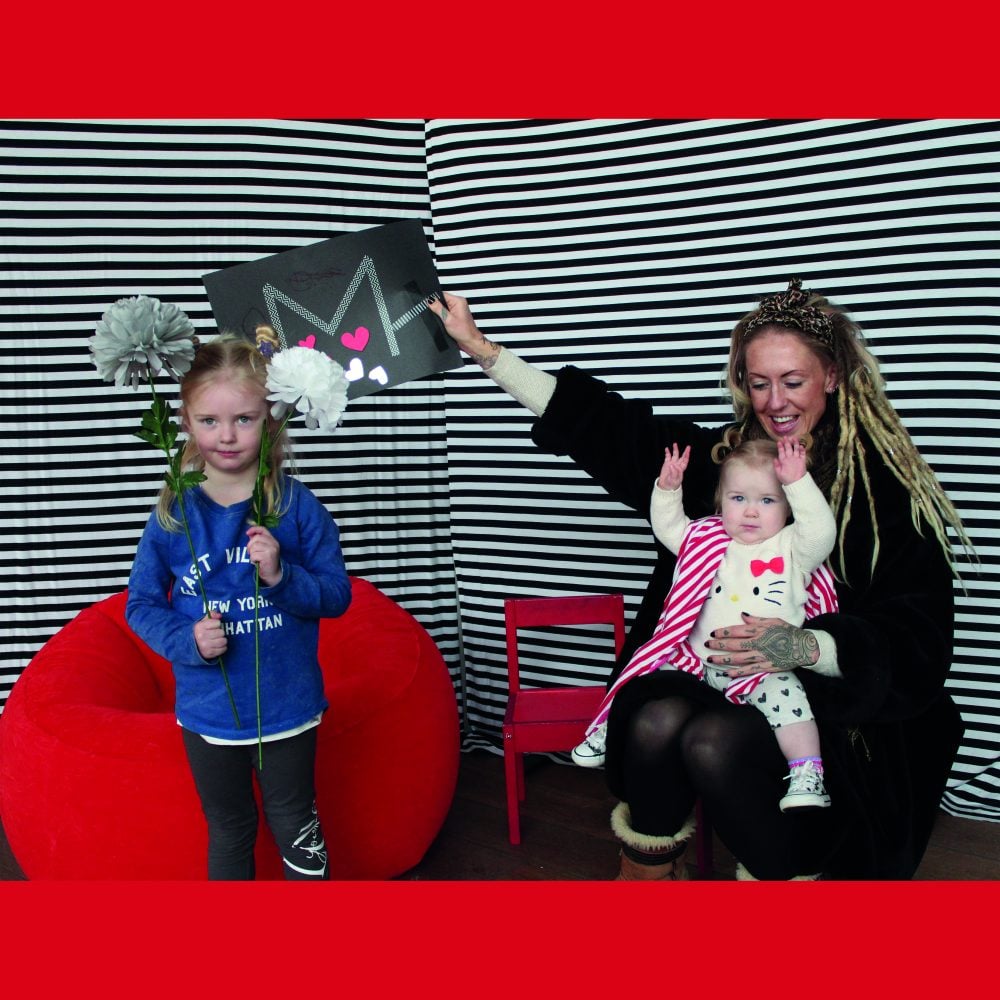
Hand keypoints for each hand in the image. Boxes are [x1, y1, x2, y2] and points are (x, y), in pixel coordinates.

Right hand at [194, 611, 226, 659]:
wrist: (191, 646)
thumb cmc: (200, 632)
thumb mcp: (202, 622)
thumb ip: (211, 615)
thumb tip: (220, 615)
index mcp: (199, 627)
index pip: (218, 623)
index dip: (217, 624)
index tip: (213, 627)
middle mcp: (202, 636)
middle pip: (221, 632)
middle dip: (220, 633)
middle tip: (215, 634)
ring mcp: (205, 646)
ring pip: (223, 641)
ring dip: (222, 640)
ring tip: (217, 640)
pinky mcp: (209, 653)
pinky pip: (223, 649)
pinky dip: (222, 647)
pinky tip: (217, 646)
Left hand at [246, 525, 281, 585]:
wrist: (273, 574)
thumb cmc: (266, 561)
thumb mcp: (263, 549)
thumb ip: (257, 541)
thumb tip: (249, 533)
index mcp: (273, 540)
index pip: (263, 529)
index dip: (254, 529)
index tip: (247, 533)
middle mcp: (274, 543)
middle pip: (256, 538)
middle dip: (250, 545)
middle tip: (251, 552)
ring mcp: (272, 549)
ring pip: (254, 546)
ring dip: (252, 553)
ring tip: (255, 558)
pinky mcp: (268, 556)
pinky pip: (254, 554)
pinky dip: (253, 559)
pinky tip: (256, 562)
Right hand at [427, 291, 494, 358]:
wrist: (470, 342)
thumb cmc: (464, 332)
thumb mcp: (447, 319)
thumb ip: (438, 308)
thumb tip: (430, 300)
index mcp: (458, 301)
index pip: (442, 294)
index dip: (434, 300)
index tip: (430, 307)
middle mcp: (458, 303)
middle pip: (442, 300)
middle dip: (437, 308)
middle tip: (440, 317)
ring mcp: (457, 310)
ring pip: (442, 307)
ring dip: (440, 314)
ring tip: (444, 321)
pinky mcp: (455, 315)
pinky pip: (445, 313)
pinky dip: (443, 318)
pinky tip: (444, 323)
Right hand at [657, 443, 689, 490]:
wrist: (665, 485)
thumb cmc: (672, 484)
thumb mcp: (675, 479)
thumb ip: (674, 472)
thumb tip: (672, 465)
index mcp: (681, 469)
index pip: (685, 461)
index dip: (687, 456)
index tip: (688, 452)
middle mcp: (677, 465)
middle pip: (682, 457)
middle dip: (685, 452)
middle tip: (688, 447)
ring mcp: (672, 463)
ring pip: (675, 455)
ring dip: (675, 450)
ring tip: (675, 444)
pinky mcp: (666, 463)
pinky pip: (667, 457)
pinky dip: (667, 453)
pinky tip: (667, 449)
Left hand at [704, 613, 819, 675]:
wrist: (804, 647)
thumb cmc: (788, 632)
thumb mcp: (773, 621)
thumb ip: (756, 620)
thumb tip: (742, 615)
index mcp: (759, 630)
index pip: (736, 630)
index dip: (723, 632)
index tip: (712, 633)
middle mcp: (758, 643)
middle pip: (734, 644)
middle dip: (718, 645)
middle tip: (706, 645)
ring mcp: (762, 656)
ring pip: (738, 658)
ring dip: (723, 659)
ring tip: (711, 658)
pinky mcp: (766, 667)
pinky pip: (750, 670)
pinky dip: (738, 672)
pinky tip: (727, 673)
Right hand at [773, 438, 806, 484]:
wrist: (797, 483)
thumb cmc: (787, 479)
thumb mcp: (778, 473)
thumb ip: (776, 466)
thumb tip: (775, 459)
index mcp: (783, 461)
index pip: (781, 451)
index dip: (780, 446)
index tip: (779, 442)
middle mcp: (790, 458)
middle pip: (788, 448)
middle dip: (786, 442)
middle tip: (785, 437)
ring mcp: (797, 459)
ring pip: (796, 448)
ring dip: (795, 443)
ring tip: (794, 438)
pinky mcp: (802, 460)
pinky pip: (802, 453)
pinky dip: (802, 449)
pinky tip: (801, 445)